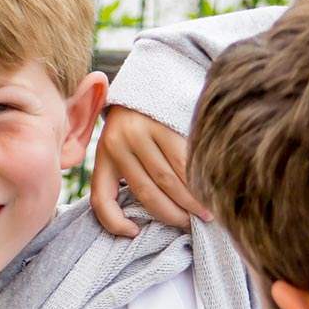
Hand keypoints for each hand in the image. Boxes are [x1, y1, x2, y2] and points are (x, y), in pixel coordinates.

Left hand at [90, 106, 211, 236]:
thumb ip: (129, 170)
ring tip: (205, 215)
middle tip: (189, 226)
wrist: (154, 75)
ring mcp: (141, 133)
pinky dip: (198, 183)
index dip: (114, 223)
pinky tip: (208, 193)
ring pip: (168, 182)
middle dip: (171, 215)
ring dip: (190, 203)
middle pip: (146, 194)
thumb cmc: (142, 119)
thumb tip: (150, 212)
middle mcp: (118, 143)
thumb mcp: (124, 142)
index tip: (133, 233)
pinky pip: (185, 163)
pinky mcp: (164, 124)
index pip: (101, 198)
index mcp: (104, 153)